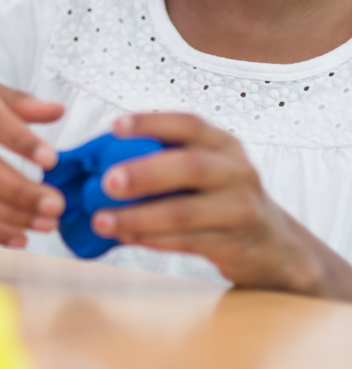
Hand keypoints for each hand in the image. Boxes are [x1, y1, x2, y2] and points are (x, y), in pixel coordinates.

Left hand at [94, 112, 341, 294]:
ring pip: (186, 212)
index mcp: (223, 144)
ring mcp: (241, 209)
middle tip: (106, 182)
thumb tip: (94, 159)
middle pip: (191, 167)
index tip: (114, 126)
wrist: (275, 246)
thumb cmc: (218, 197)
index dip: (151, 122)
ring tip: (101, 220)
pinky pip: (189, 242)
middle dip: (145, 173)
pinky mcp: (237, 244)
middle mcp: (237, 171)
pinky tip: (125, 236)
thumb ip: (164, 158)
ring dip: (139, 217)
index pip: (189, 124)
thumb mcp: (204, 169)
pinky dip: (153, 239)